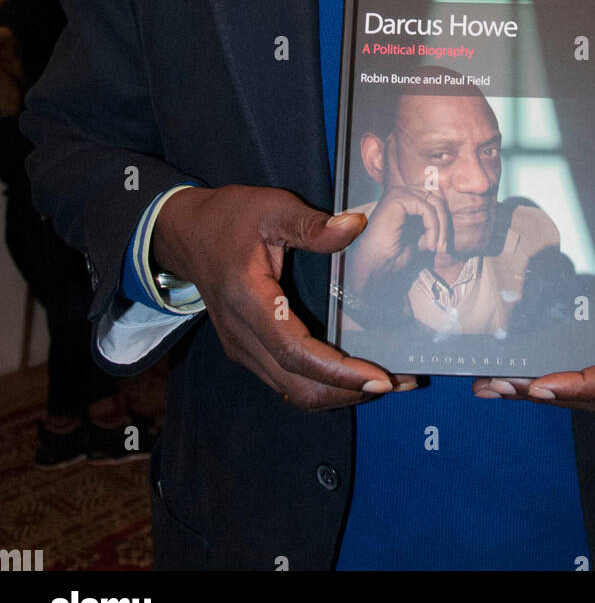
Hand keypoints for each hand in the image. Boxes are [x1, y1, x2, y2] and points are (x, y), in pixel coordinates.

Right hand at [152, 183, 416, 409]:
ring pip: (293, 391)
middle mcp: (243, 336)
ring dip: (341, 395)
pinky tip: (354, 374)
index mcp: (248, 300)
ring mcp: (243, 349)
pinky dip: (324, 386)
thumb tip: (356, 226)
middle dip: (351, 393)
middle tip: (402, 383)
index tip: (381, 378)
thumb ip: (312, 223)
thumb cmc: (229, 217)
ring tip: (389, 383)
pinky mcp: (248, 351)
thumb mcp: (271, 208)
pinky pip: (288, 381)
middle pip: (298, 386)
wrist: (185, 233)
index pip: (294, 351)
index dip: (338, 371)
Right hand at [345, 135, 450, 296]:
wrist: (376, 266)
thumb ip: (433, 227)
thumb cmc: (394, 256)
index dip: (444, 222)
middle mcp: (402, 193)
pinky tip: (428, 245)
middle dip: (445, 224)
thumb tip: (448, 223)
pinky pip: (427, 209)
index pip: (437, 200)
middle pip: (439, 199)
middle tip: (443, 248)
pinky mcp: (398, 197)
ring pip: (436, 203)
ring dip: (441, 228)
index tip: (443, 247)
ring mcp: (399, 193)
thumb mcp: (422, 240)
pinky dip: (433, 228)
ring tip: (436, 248)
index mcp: (406, 201)